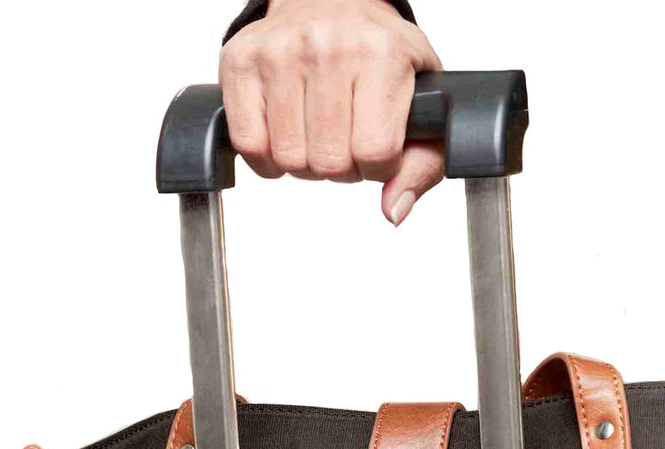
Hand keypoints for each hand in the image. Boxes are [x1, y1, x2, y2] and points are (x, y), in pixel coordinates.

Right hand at [220, 0, 442, 224]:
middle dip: (342, 168)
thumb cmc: (383, 57)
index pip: (375, 153)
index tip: (378, 147)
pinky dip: (266, 159)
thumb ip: (421, 168)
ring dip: (306, 163)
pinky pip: (248, 143)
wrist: (335, 1)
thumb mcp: (424, 107)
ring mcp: (278, 50)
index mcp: (381, 54)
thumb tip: (394, 212)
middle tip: (346, 140)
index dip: (379, 167)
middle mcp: (327, 46)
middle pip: (329, 162)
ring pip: (289, 158)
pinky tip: (285, 138)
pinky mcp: (240, 59)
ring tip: (318, 134)